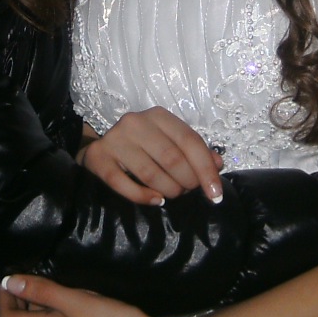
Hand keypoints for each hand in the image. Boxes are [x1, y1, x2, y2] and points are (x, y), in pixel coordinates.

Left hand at [0, 274, 180, 316]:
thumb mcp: (77, 301)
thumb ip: (43, 292)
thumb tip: (11, 282)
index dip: (3, 298)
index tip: (11, 277)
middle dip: (15, 302)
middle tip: (25, 280)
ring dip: (32, 309)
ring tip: (46, 287)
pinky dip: (50, 316)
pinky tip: (68, 303)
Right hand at [78, 107, 222, 204]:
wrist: (101, 147)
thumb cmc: (141, 145)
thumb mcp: (168, 140)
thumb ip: (193, 151)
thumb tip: (218, 163)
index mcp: (158, 116)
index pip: (190, 141)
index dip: (206, 169)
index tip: (216, 193)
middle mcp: (135, 123)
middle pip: (172, 158)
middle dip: (187, 181)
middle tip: (188, 190)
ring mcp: (115, 140)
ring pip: (150, 173)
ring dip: (169, 190)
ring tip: (173, 194)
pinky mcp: (99, 158)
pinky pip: (123, 184)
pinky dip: (143, 196)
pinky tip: (157, 201)